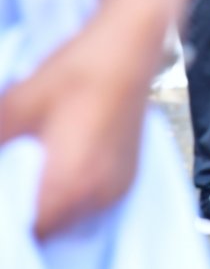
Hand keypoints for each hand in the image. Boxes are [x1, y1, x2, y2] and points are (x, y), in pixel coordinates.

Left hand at [0, 0, 162, 237]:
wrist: (129, 48)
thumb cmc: (80, 72)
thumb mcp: (16, 107)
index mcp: (69, 186)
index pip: (28, 230)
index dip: (13, 217)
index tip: (10, 190)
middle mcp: (98, 195)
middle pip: (51, 228)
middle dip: (29, 211)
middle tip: (18, 175)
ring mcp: (117, 186)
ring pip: (73, 216)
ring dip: (54, 204)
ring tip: (37, 173)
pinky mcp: (128, 174)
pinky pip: (93, 201)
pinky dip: (76, 193)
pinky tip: (63, 167)